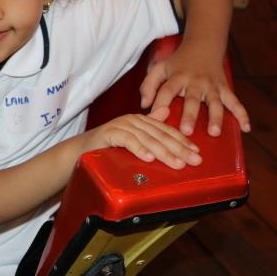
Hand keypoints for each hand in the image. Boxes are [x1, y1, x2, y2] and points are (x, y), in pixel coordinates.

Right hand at [87, 107, 201, 168]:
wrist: (80, 150)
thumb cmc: (108, 146)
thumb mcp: (133, 138)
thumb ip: (150, 126)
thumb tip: (166, 112)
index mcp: (141, 121)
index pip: (166, 130)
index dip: (182, 141)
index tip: (196, 152)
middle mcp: (133, 120)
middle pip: (160, 135)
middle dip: (179, 149)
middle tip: (193, 160)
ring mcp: (121, 125)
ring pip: (147, 139)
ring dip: (163, 152)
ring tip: (176, 163)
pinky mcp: (109, 133)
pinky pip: (127, 141)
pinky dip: (139, 149)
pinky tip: (149, 158)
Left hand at [139, 45, 250, 135]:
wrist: (203, 47)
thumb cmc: (177, 62)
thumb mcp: (160, 68)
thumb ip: (148, 85)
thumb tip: (144, 105)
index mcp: (177, 77)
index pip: (167, 90)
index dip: (160, 102)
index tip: (155, 116)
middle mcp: (196, 82)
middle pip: (192, 99)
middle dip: (190, 115)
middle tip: (186, 131)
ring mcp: (212, 86)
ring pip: (216, 102)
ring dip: (216, 117)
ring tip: (214, 132)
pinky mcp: (225, 88)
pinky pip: (235, 102)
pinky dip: (242, 114)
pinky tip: (246, 128)